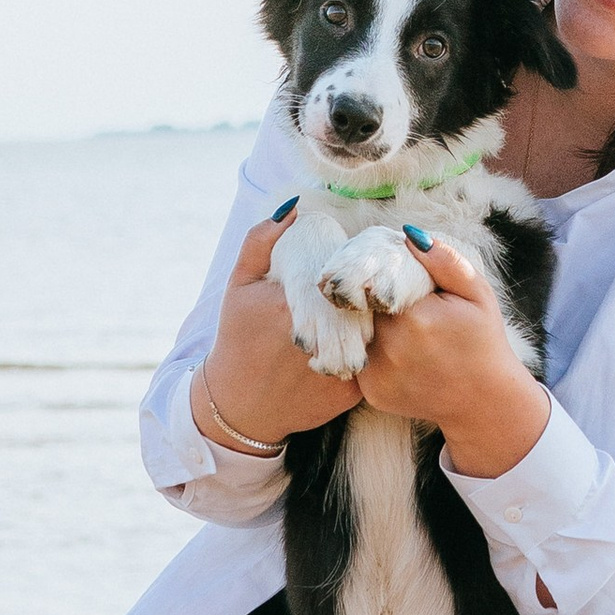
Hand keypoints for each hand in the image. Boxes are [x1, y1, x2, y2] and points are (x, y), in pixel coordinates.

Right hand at [196, 211, 362, 448]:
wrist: (240, 405)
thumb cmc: (238, 338)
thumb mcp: (239, 285)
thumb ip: (260, 241)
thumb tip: (293, 208)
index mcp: (291, 302)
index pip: (339, 271)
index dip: (349, 266)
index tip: (343, 270)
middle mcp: (318, 335)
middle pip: (362, 299)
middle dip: (366, 292)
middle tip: (365, 286)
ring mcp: (336, 365)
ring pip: (374, 330)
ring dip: (373, 320)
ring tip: (362, 313)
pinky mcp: (350, 392)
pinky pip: (376, 361)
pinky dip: (373, 348)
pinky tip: (360, 342)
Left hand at [352, 232, 551, 480]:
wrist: (484, 401)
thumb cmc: (483, 341)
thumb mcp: (477, 293)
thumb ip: (444, 261)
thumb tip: (408, 235)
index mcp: (414, 316)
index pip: (376, 281)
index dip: (380, 277)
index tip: (390, 280)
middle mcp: (390, 346)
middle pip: (362, 307)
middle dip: (372, 300)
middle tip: (393, 301)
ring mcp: (378, 374)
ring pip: (358, 332)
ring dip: (368, 325)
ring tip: (397, 326)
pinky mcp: (373, 392)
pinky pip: (360, 360)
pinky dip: (371, 352)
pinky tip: (396, 352)